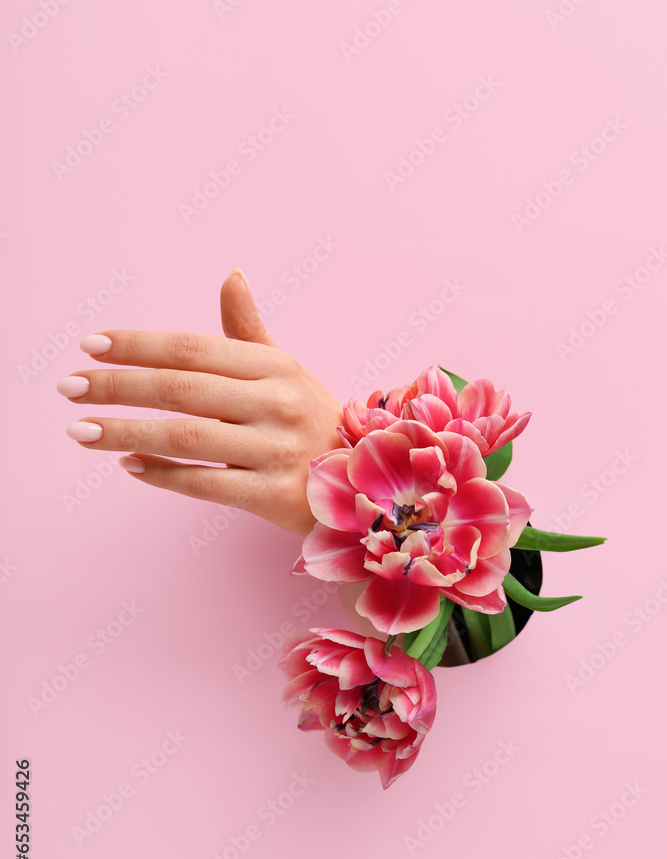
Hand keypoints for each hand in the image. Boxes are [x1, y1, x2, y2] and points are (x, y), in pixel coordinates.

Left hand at [56, 270, 343, 534]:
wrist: (361, 481)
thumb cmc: (311, 420)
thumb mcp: (286, 370)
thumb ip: (248, 331)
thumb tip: (231, 275)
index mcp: (274, 367)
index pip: (192, 348)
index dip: (139, 344)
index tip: (91, 345)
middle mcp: (276, 403)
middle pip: (181, 389)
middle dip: (117, 386)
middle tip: (69, 387)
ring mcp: (276, 450)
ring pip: (186, 437)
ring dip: (126, 432)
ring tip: (81, 430)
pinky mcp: (274, 495)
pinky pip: (207, 484)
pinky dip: (163, 475)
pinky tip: (128, 465)